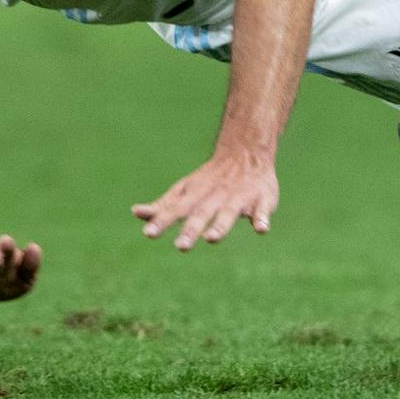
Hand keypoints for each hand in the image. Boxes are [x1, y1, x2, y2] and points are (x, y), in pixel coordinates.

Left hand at [132, 151, 278, 250]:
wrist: (246, 151)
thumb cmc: (210, 178)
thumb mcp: (185, 190)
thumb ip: (163, 206)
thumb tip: (136, 212)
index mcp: (195, 195)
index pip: (176, 209)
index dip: (163, 221)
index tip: (148, 234)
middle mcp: (215, 196)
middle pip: (201, 213)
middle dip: (191, 229)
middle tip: (180, 247)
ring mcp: (239, 197)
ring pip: (229, 212)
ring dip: (221, 226)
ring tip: (211, 238)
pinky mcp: (262, 200)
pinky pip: (263, 210)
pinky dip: (262, 218)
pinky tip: (261, 228)